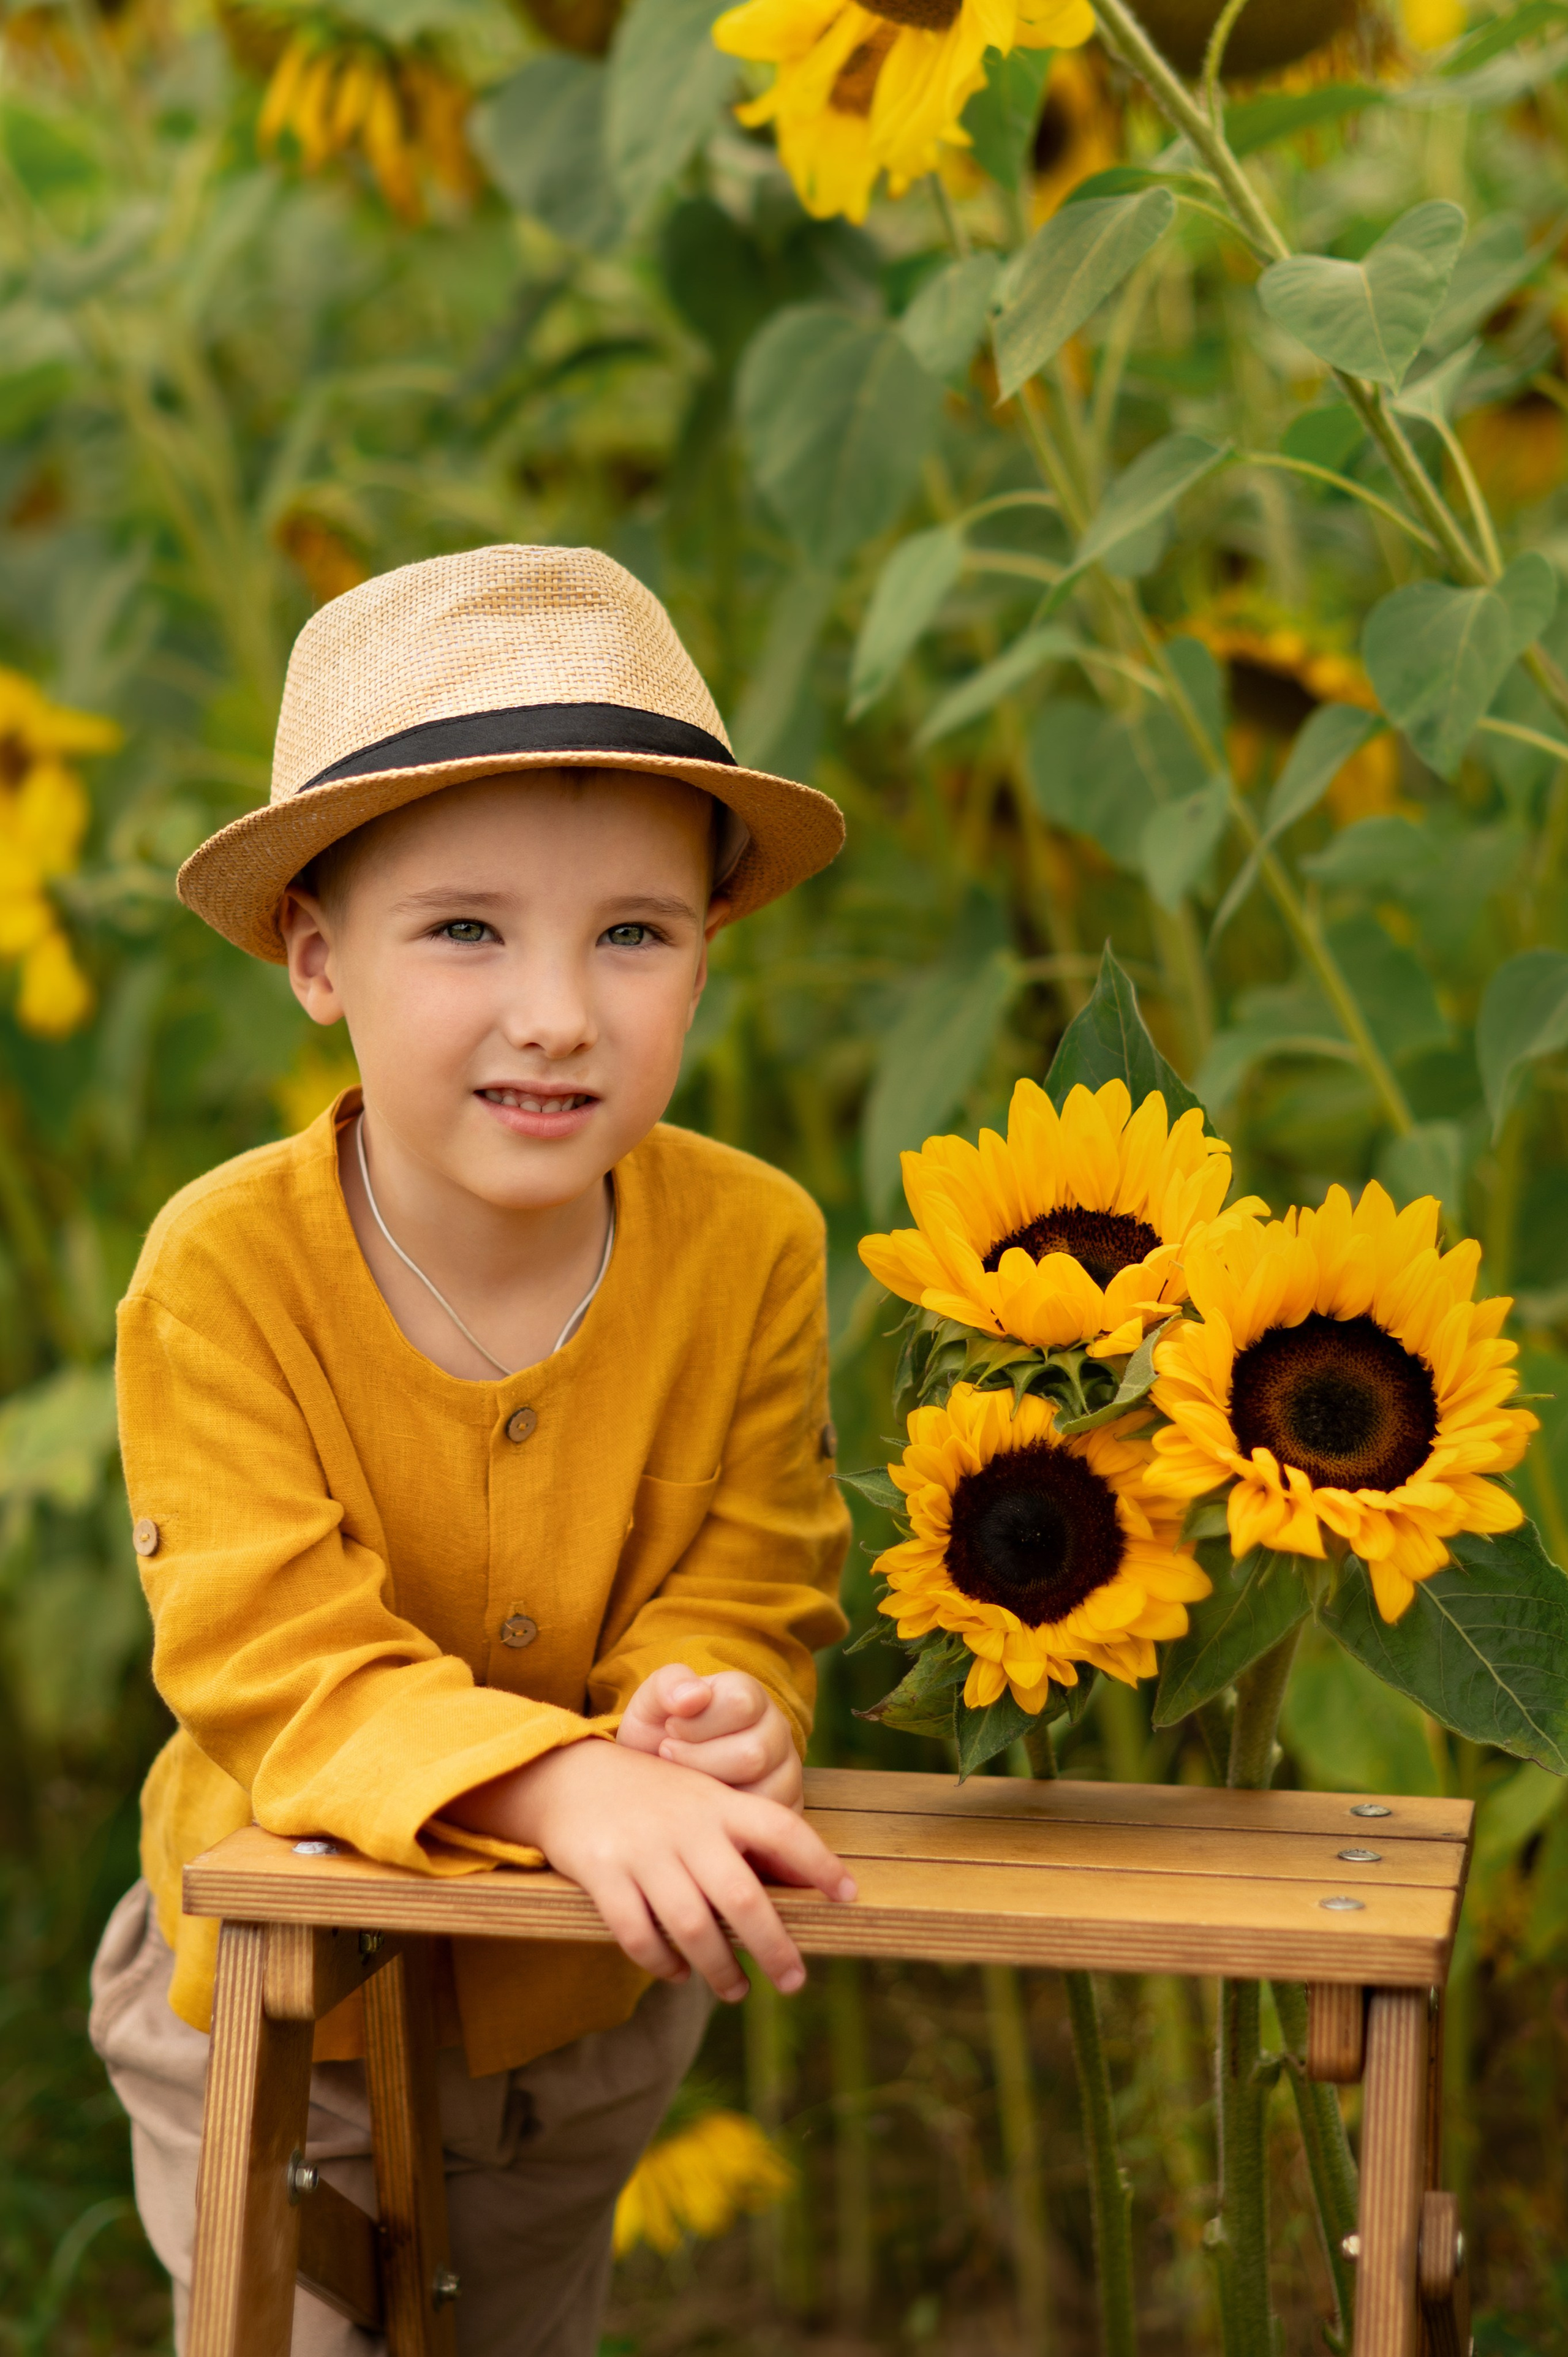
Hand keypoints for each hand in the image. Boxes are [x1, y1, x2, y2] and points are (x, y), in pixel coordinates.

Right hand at [443, 1740, 853, 2003]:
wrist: (570, 1775)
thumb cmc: (654, 1798)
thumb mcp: (704, 1800)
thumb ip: (747, 1837)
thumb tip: (804, 1888)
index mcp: (719, 1803)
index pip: (782, 1829)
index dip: (819, 1862)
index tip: (848, 1896)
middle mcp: (687, 1825)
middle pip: (742, 1895)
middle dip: (774, 1945)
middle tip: (793, 1981)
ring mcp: (643, 1850)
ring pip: (693, 1925)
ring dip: (719, 1968)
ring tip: (736, 1991)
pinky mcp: (602, 1873)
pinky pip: (637, 1932)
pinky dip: (660, 1961)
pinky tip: (675, 1973)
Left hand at [618, 1663, 802, 1806]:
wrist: (661, 1772)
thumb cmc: (661, 1733)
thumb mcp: (652, 1703)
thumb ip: (668, 1687)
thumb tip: (694, 1695)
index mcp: (749, 1695)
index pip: (740, 1704)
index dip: (696, 1723)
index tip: (670, 1729)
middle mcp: (777, 1729)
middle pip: (754, 1754)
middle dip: (699, 1762)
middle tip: (671, 1758)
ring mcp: (786, 1770)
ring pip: (763, 1791)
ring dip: (712, 1793)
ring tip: (687, 1782)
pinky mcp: (787, 1806)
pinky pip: (766, 1822)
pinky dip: (728, 1819)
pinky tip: (704, 1805)